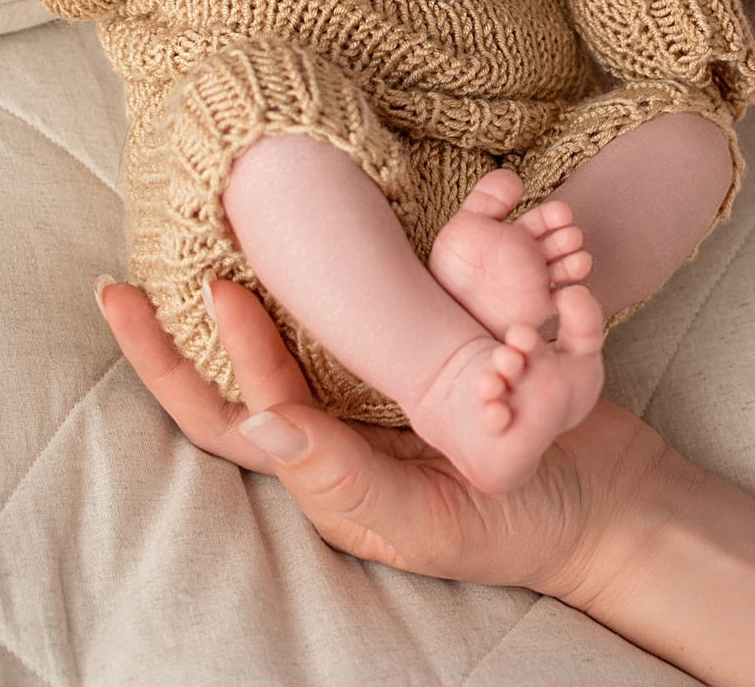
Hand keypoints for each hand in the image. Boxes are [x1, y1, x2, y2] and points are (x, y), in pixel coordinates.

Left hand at [97, 274, 676, 602]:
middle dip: (191, 320)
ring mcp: (386, 384)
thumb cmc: (512, 533)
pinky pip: (385, 303)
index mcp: (322, 467)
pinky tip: (366, 225)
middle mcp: (340, 421)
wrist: (607, 506)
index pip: (230, 410)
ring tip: (237, 221)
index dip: (179, 358)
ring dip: (275, 278)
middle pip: (247, 361)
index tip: (157, 289)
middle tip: (147, 258)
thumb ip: (342, 476)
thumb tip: (256, 418)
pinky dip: (367, 263)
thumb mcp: (426, 519)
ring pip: (307, 324)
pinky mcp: (436, 348)